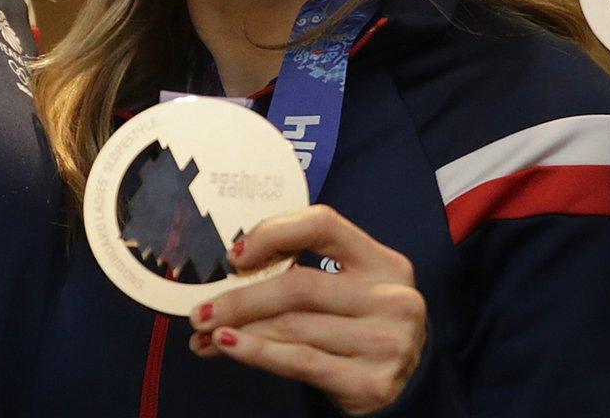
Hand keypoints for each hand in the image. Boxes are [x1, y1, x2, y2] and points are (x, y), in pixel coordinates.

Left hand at [188, 205, 425, 414]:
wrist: (408, 384)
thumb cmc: (362, 326)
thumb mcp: (350, 288)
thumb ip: (306, 271)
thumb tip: (232, 269)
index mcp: (383, 261)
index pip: (323, 225)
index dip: (273, 233)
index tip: (235, 255)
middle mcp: (391, 298)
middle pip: (300, 285)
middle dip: (241, 297)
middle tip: (201, 309)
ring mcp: (385, 342)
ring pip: (293, 326)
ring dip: (239, 329)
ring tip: (205, 333)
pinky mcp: (370, 382)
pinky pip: (299, 361)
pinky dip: (256, 352)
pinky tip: (228, 347)